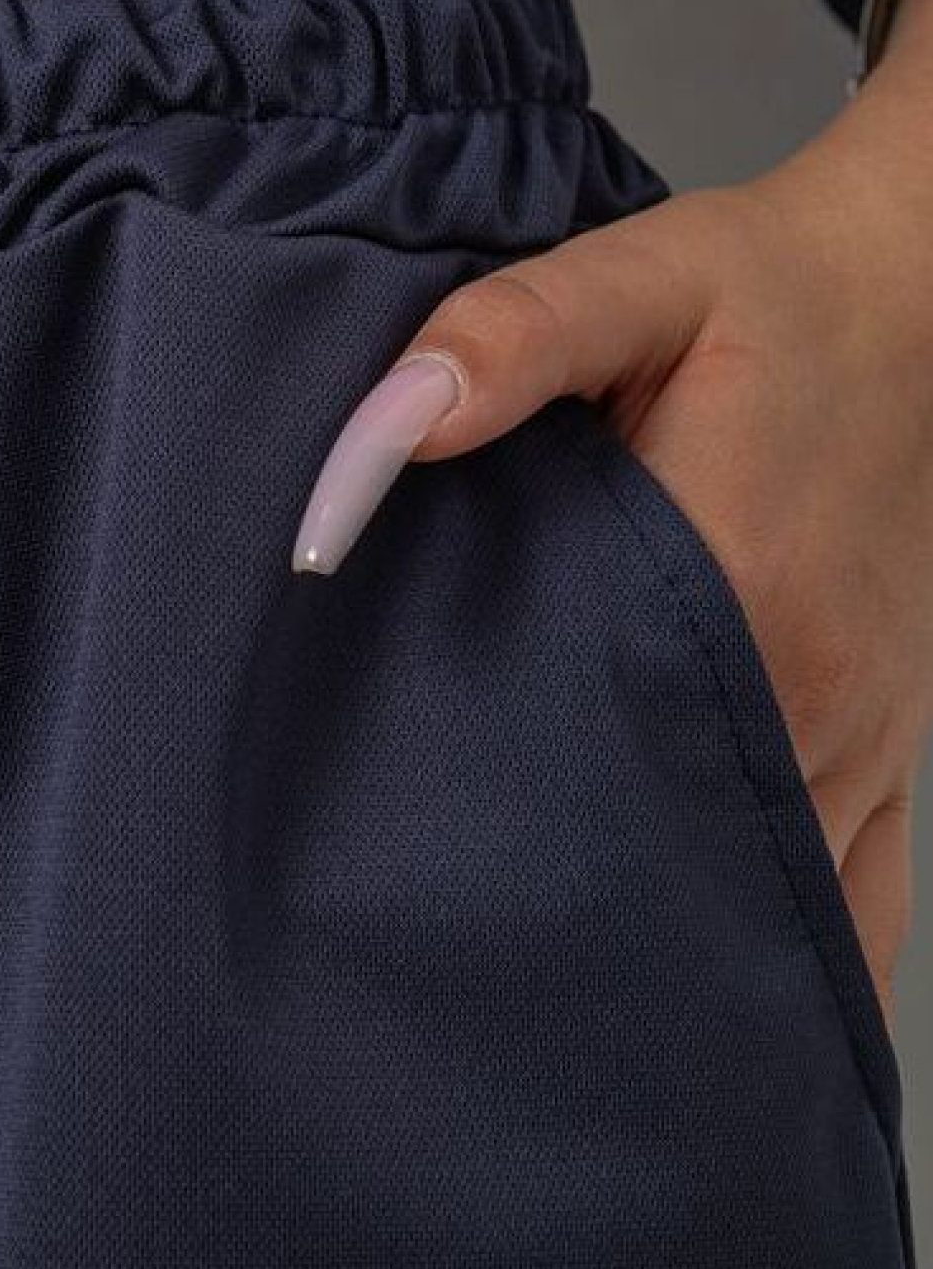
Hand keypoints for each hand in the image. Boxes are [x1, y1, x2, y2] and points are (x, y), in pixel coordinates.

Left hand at [289, 135, 932, 1029]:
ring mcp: (859, 734)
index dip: (493, 813)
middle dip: (561, 901)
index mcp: (734, 585)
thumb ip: (508, 338)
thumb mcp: (639, 275)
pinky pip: (854, 899)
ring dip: (662, 934)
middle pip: (669, 849)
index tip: (401, 850)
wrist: (923, 293)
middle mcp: (807, 690)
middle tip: (439, 930)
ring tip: (538, 975)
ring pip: (764, 899)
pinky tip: (697, 993)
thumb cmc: (772, 287)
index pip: (594, 753)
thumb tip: (390, 423)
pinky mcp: (885, 745)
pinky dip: (778, 950)